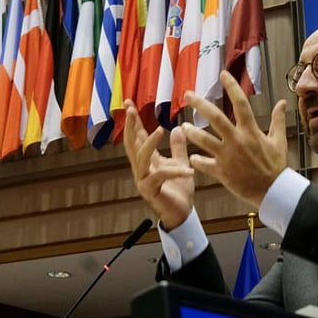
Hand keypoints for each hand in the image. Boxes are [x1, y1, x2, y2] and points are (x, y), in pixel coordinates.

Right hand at [123, 99, 195, 229]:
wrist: (182, 214)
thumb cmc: (179, 191)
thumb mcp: (181, 164)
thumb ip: (178, 148)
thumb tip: (177, 128)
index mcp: (147, 161)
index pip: (137, 137)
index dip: (134, 121)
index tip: (129, 103)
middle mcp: (141, 168)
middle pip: (132, 143)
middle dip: (131, 126)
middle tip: (130, 109)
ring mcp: (143, 180)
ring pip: (141, 157)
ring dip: (149, 143)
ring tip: (160, 130)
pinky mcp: (151, 191)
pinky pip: (161, 176)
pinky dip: (175, 172)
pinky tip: (188, 170)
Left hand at [181, 71, 287, 207]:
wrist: (272, 191)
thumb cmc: (276, 166)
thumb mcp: (279, 141)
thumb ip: (278, 120)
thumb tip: (283, 102)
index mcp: (251, 131)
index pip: (241, 103)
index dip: (231, 86)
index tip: (223, 74)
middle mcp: (237, 141)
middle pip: (215, 117)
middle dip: (199, 103)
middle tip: (187, 94)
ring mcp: (228, 156)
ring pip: (203, 140)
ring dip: (191, 132)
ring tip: (183, 127)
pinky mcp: (221, 172)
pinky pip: (203, 164)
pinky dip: (196, 160)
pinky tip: (192, 158)